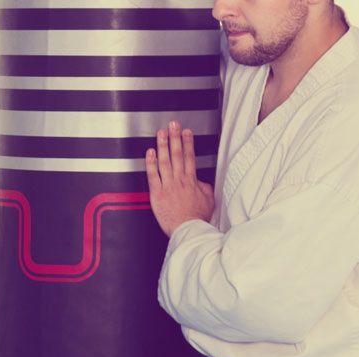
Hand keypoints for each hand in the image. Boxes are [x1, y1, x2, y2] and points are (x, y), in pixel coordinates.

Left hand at [145, 121, 215, 235]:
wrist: (188, 229)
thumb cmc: (197, 218)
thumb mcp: (208, 199)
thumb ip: (203, 187)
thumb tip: (200, 182)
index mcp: (192, 181)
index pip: (190, 157)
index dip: (188, 143)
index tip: (186, 132)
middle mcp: (180, 180)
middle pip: (177, 154)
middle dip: (175, 138)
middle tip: (173, 125)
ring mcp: (168, 185)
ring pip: (165, 161)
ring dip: (163, 145)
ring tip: (161, 133)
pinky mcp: (157, 193)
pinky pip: (153, 175)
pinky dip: (151, 163)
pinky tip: (150, 152)